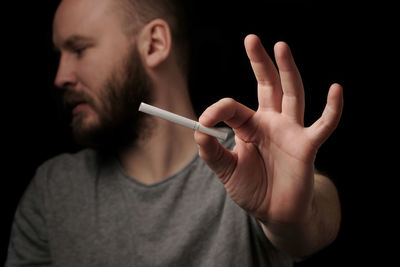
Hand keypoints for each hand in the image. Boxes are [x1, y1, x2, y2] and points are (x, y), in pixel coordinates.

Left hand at [194, 34, 342, 224]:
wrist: (275, 213)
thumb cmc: (252, 189)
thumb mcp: (225, 170)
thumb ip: (211, 151)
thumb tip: (198, 129)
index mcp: (250, 126)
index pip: (233, 107)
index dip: (217, 110)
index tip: (204, 122)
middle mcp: (272, 123)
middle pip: (267, 86)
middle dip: (260, 63)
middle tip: (251, 39)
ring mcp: (291, 132)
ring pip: (292, 95)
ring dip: (288, 71)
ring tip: (280, 46)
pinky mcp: (308, 146)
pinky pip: (324, 125)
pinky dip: (332, 109)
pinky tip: (336, 89)